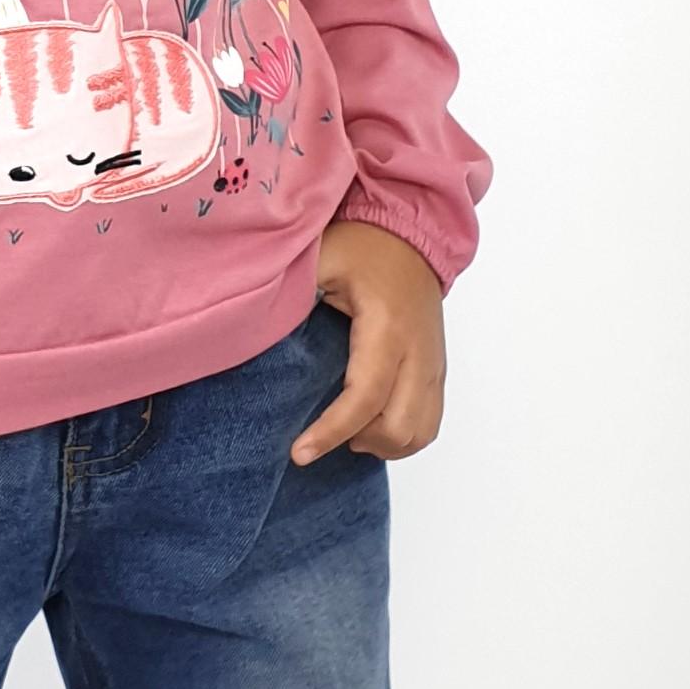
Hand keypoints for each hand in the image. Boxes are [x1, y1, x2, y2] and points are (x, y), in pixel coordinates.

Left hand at [289, 221, 448, 465]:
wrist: (411, 234)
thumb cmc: (363, 246)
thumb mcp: (321, 258)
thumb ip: (292, 292)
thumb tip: (251, 327)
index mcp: (387, 327)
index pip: (365, 397)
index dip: (331, 432)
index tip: (299, 454)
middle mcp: (419, 351)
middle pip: (399, 426)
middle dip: (357, 441)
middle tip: (318, 436)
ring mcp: (433, 363)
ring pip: (420, 432)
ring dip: (382, 444)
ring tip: (347, 433)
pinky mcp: (438, 370)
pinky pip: (430, 422)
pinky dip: (401, 436)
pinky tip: (369, 426)